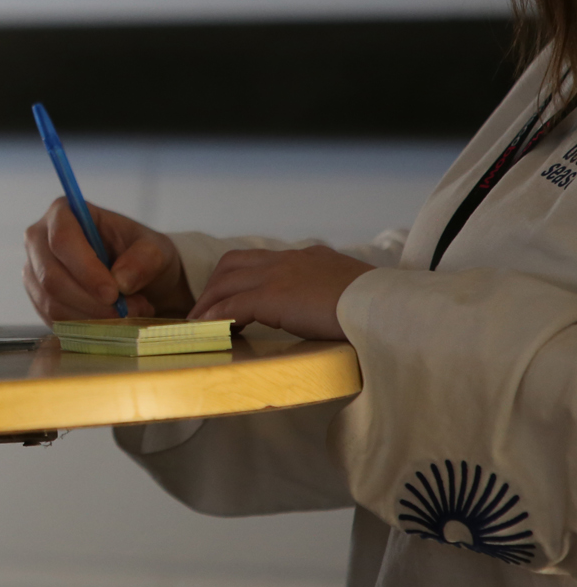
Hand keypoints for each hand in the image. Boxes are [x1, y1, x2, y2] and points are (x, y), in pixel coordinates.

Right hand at [23, 198, 190, 321]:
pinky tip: (110, 322)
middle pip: (51, 276)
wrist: (134, 277)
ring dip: (91, 317)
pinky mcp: (37, 298)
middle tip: (125, 311)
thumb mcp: (155, 249)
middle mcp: (39, 239)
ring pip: (51, 303)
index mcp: (63, 213)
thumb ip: (144, 259)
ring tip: (126, 314)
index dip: (85, 269)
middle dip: (90, 301)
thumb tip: (121, 280)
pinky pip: (54, 320)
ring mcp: (34, 270)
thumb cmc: (140, 254)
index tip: (112, 293)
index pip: (62, 240)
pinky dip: (84, 327)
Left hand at [187, 246, 372, 339]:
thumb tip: (330, 314)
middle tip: (205, 310)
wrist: (387, 306)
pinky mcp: (272, 297)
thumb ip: (333, 296)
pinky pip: (232, 305)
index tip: (231, 294)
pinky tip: (209, 328)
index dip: (240, 276)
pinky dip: (217, 316)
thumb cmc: (380, 307)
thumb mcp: (352, 294)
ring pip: (227, 282)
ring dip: (209, 302)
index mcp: (309, 258)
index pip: (263, 259)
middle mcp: (289, 260)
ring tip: (199, 323)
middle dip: (215, 286)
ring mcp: (278, 276)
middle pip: (234, 264)